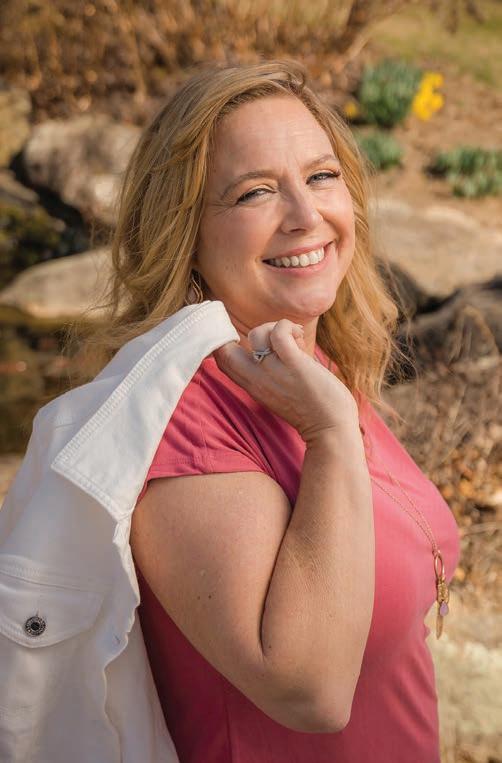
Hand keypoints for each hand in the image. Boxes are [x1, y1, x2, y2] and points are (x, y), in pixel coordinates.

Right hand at [212, 319, 358, 443]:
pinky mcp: (294, 365)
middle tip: (268, 336)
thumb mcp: (280, 388)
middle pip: (224, 349)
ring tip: (293, 338)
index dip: (222, 341)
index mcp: (253, 385)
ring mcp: (274, 372)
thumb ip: (272, 368)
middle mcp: (257, 379)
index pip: (222, 360)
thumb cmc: (312, 408)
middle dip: (238, 330)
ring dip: (273, 327)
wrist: (331, 430)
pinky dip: (287, 326)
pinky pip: (279, 333)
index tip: (242, 335)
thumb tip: (277, 336)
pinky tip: (299, 334)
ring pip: (257, 334)